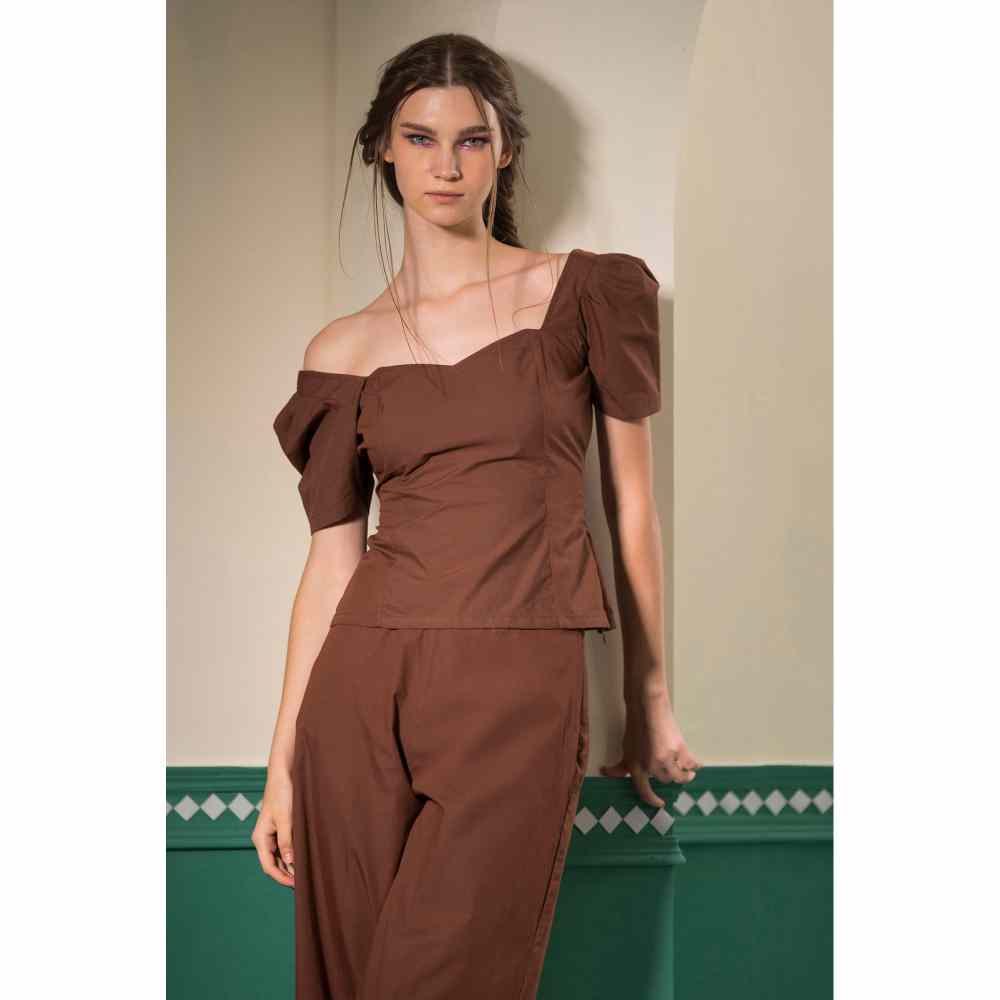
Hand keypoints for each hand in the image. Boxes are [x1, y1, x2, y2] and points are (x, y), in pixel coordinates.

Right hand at [251, 769, 295, 886]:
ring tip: (305, 872)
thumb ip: (287, 840)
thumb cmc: (282, 793)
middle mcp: (264, 838)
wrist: (283, 774)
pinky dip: (292, 854)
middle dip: (286, 873)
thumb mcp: (286, 818)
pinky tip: (303, 857)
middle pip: (273, 863)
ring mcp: (271, 833)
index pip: (268, 866)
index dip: (281, 877)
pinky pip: (284, 846)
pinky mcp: (280, 828)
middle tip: (303, 882)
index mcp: (260, 837)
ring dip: (290, 864)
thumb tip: (289, 862)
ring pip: (279, 856)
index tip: (295, 884)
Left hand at [600, 691, 701, 807]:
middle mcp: (653, 767)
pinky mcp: (681, 750)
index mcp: (637, 768)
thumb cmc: (635, 727)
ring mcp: (667, 759)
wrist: (648, 707)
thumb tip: (607, 772)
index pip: (645, 792)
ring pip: (680, 776)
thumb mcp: (625, 749)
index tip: (660, 804)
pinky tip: (696, 766)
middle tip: (672, 777)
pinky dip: (695, 765)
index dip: (653, 801)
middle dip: (669, 779)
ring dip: (685, 776)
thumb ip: (619, 766)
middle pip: (666, 781)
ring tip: (688, 774)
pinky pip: (692, 764)